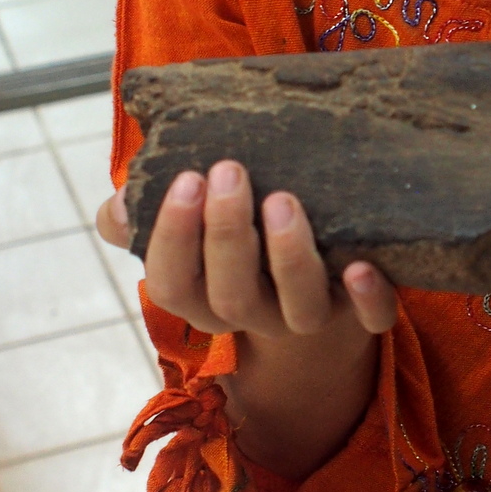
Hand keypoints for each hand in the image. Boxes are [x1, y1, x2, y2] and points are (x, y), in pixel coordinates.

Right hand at [96, 162, 397, 340]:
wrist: (316, 289)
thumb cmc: (240, 237)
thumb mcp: (192, 225)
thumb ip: (145, 214)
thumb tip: (119, 205)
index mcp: (206, 297)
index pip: (173, 285)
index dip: (174, 237)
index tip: (186, 177)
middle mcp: (255, 314)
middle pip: (231, 298)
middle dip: (226, 235)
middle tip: (229, 171)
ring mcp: (309, 315)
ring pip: (297, 309)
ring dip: (288, 257)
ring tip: (283, 200)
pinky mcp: (362, 312)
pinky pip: (371, 320)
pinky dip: (369, 298)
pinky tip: (361, 265)